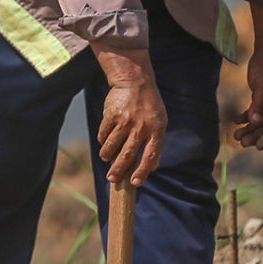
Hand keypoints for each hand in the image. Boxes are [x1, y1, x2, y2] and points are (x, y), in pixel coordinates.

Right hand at [92, 42, 166, 186]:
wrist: (135, 81)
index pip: (150, 156)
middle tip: (112, 179)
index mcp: (156, 130)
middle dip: (118, 170)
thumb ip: (156, 143)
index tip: (134, 183)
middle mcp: (141, 127)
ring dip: (107, 155)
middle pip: (128, 155)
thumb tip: (152, 167)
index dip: (142, 171)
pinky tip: (105, 140)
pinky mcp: (111, 116)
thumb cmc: (149, 105)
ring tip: (106, 157)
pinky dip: (102, 140)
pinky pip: (103, 135)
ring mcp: (125, 121)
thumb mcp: (160, 122)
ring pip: (111, 147)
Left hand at [233, 10, 262, 149]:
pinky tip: (236, 121)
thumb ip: (259, 104)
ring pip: (259, 120)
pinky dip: (245, 117)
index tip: (258, 147)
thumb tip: (254, 122)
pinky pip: (254, 111)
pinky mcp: (261, 96)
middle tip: (242, 142)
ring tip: (236, 136)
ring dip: (249, 128)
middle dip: (255, 135)